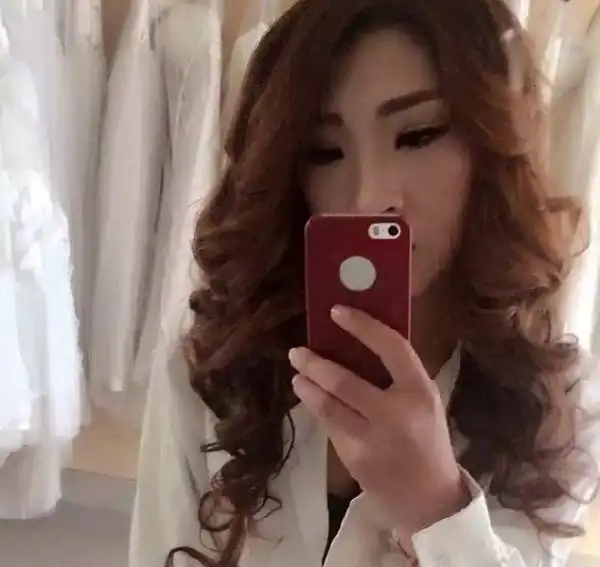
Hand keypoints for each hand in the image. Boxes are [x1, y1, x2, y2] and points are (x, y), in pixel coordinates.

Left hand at [289, 306, 469, 536]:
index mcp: (420, 392)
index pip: (391, 347)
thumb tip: (358, 341)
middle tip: (297, 352)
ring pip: (327, 405)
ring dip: (306, 387)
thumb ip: (398, 375)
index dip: (362, 326)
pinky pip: (329, 426)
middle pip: (344, 380)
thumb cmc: (428, 440)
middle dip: (314, 363)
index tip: (336, 311)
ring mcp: (372, 440)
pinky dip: (317, 410)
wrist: (430, 500)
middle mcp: (397, 414)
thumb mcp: (425, 401)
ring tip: (297, 376)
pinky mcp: (354, 459)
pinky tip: (311, 401)